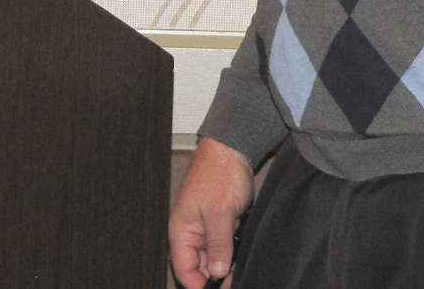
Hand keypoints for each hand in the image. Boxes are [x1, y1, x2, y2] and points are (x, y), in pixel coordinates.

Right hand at [169, 137, 254, 288]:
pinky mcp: (221, 221)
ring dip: (226, 265)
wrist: (233, 148)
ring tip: (238, 271)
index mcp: (182, 230)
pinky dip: (232, 251)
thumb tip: (217, 273)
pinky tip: (242, 255)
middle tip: (233, 281)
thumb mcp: (220, 213)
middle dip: (216, 277)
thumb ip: (218, 246)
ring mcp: (206, 226)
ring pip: (214, 257)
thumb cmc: (219, 173)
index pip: (184, 269)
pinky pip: (224, 244)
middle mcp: (191, 231)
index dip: (199, 284)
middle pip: (199, 266)